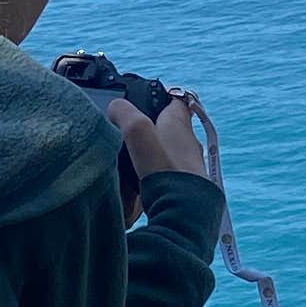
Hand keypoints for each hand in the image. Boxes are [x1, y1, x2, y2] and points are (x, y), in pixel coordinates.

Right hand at [93, 87, 213, 194]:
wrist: (183, 210)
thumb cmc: (164, 168)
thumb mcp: (138, 130)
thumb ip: (125, 113)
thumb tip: (116, 107)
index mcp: (180, 123)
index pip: (176, 100)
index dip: (162, 96)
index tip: (146, 100)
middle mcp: (188, 142)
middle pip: (170, 129)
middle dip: (150, 130)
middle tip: (129, 134)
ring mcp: (189, 166)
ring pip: (167, 153)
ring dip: (150, 156)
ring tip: (130, 163)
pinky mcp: (185, 187)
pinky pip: (166, 175)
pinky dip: (153, 176)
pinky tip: (140, 185)